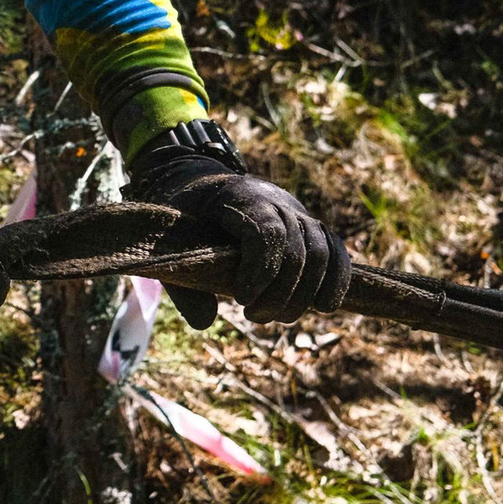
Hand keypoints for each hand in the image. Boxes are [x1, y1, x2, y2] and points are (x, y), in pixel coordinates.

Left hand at [130, 124, 347, 326]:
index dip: (261, 270)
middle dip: (281, 292)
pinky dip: (336, 278)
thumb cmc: (180, 212)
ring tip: (278, 318)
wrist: (200, 180)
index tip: (242, 301)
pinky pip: (335, 249)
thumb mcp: (166, 240)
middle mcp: (274, 200)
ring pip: (321, 251)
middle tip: (254, 317)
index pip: (267, 232)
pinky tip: (324, 306)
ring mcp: (296, 211)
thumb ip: (181, 282)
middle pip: (298, 248)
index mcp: (237, 196)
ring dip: (305, 293)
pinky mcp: (309, 225)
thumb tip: (205, 323)